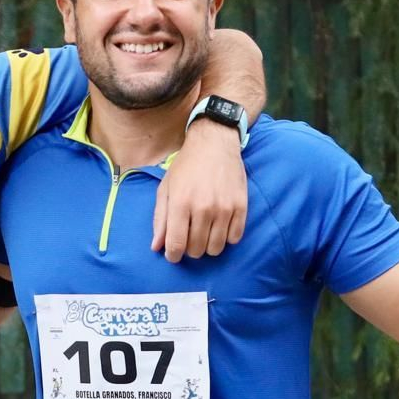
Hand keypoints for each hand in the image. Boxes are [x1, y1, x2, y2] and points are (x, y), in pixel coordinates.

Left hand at [151, 120, 246, 261]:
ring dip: (208, 246)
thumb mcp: (166, 188)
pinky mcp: (241, 207)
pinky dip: (226, 238)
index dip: (173, 255)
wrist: (214, 143)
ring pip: (216, 248)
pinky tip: (220, 227)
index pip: (176, 245)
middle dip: (190, 249)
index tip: (173, 254)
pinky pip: (235, 238)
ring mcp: (224, 208)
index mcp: (180, 203)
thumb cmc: (186, 166)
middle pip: (196, 250)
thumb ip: (160, 219)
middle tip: (189, 237)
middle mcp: (203, 208)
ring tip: (204, 233)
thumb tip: (157, 247)